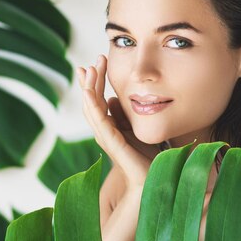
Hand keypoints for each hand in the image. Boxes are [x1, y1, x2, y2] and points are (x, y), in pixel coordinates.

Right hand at [77, 54, 160, 189]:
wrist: (152, 179)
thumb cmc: (146, 157)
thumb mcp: (135, 127)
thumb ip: (124, 115)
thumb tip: (112, 98)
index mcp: (109, 127)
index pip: (97, 100)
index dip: (94, 82)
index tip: (94, 63)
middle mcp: (104, 131)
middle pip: (91, 101)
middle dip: (90, 80)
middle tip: (92, 61)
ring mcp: (105, 136)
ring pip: (91, 107)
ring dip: (88, 87)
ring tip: (88, 69)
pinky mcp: (111, 142)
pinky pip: (98, 120)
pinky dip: (92, 104)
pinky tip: (89, 91)